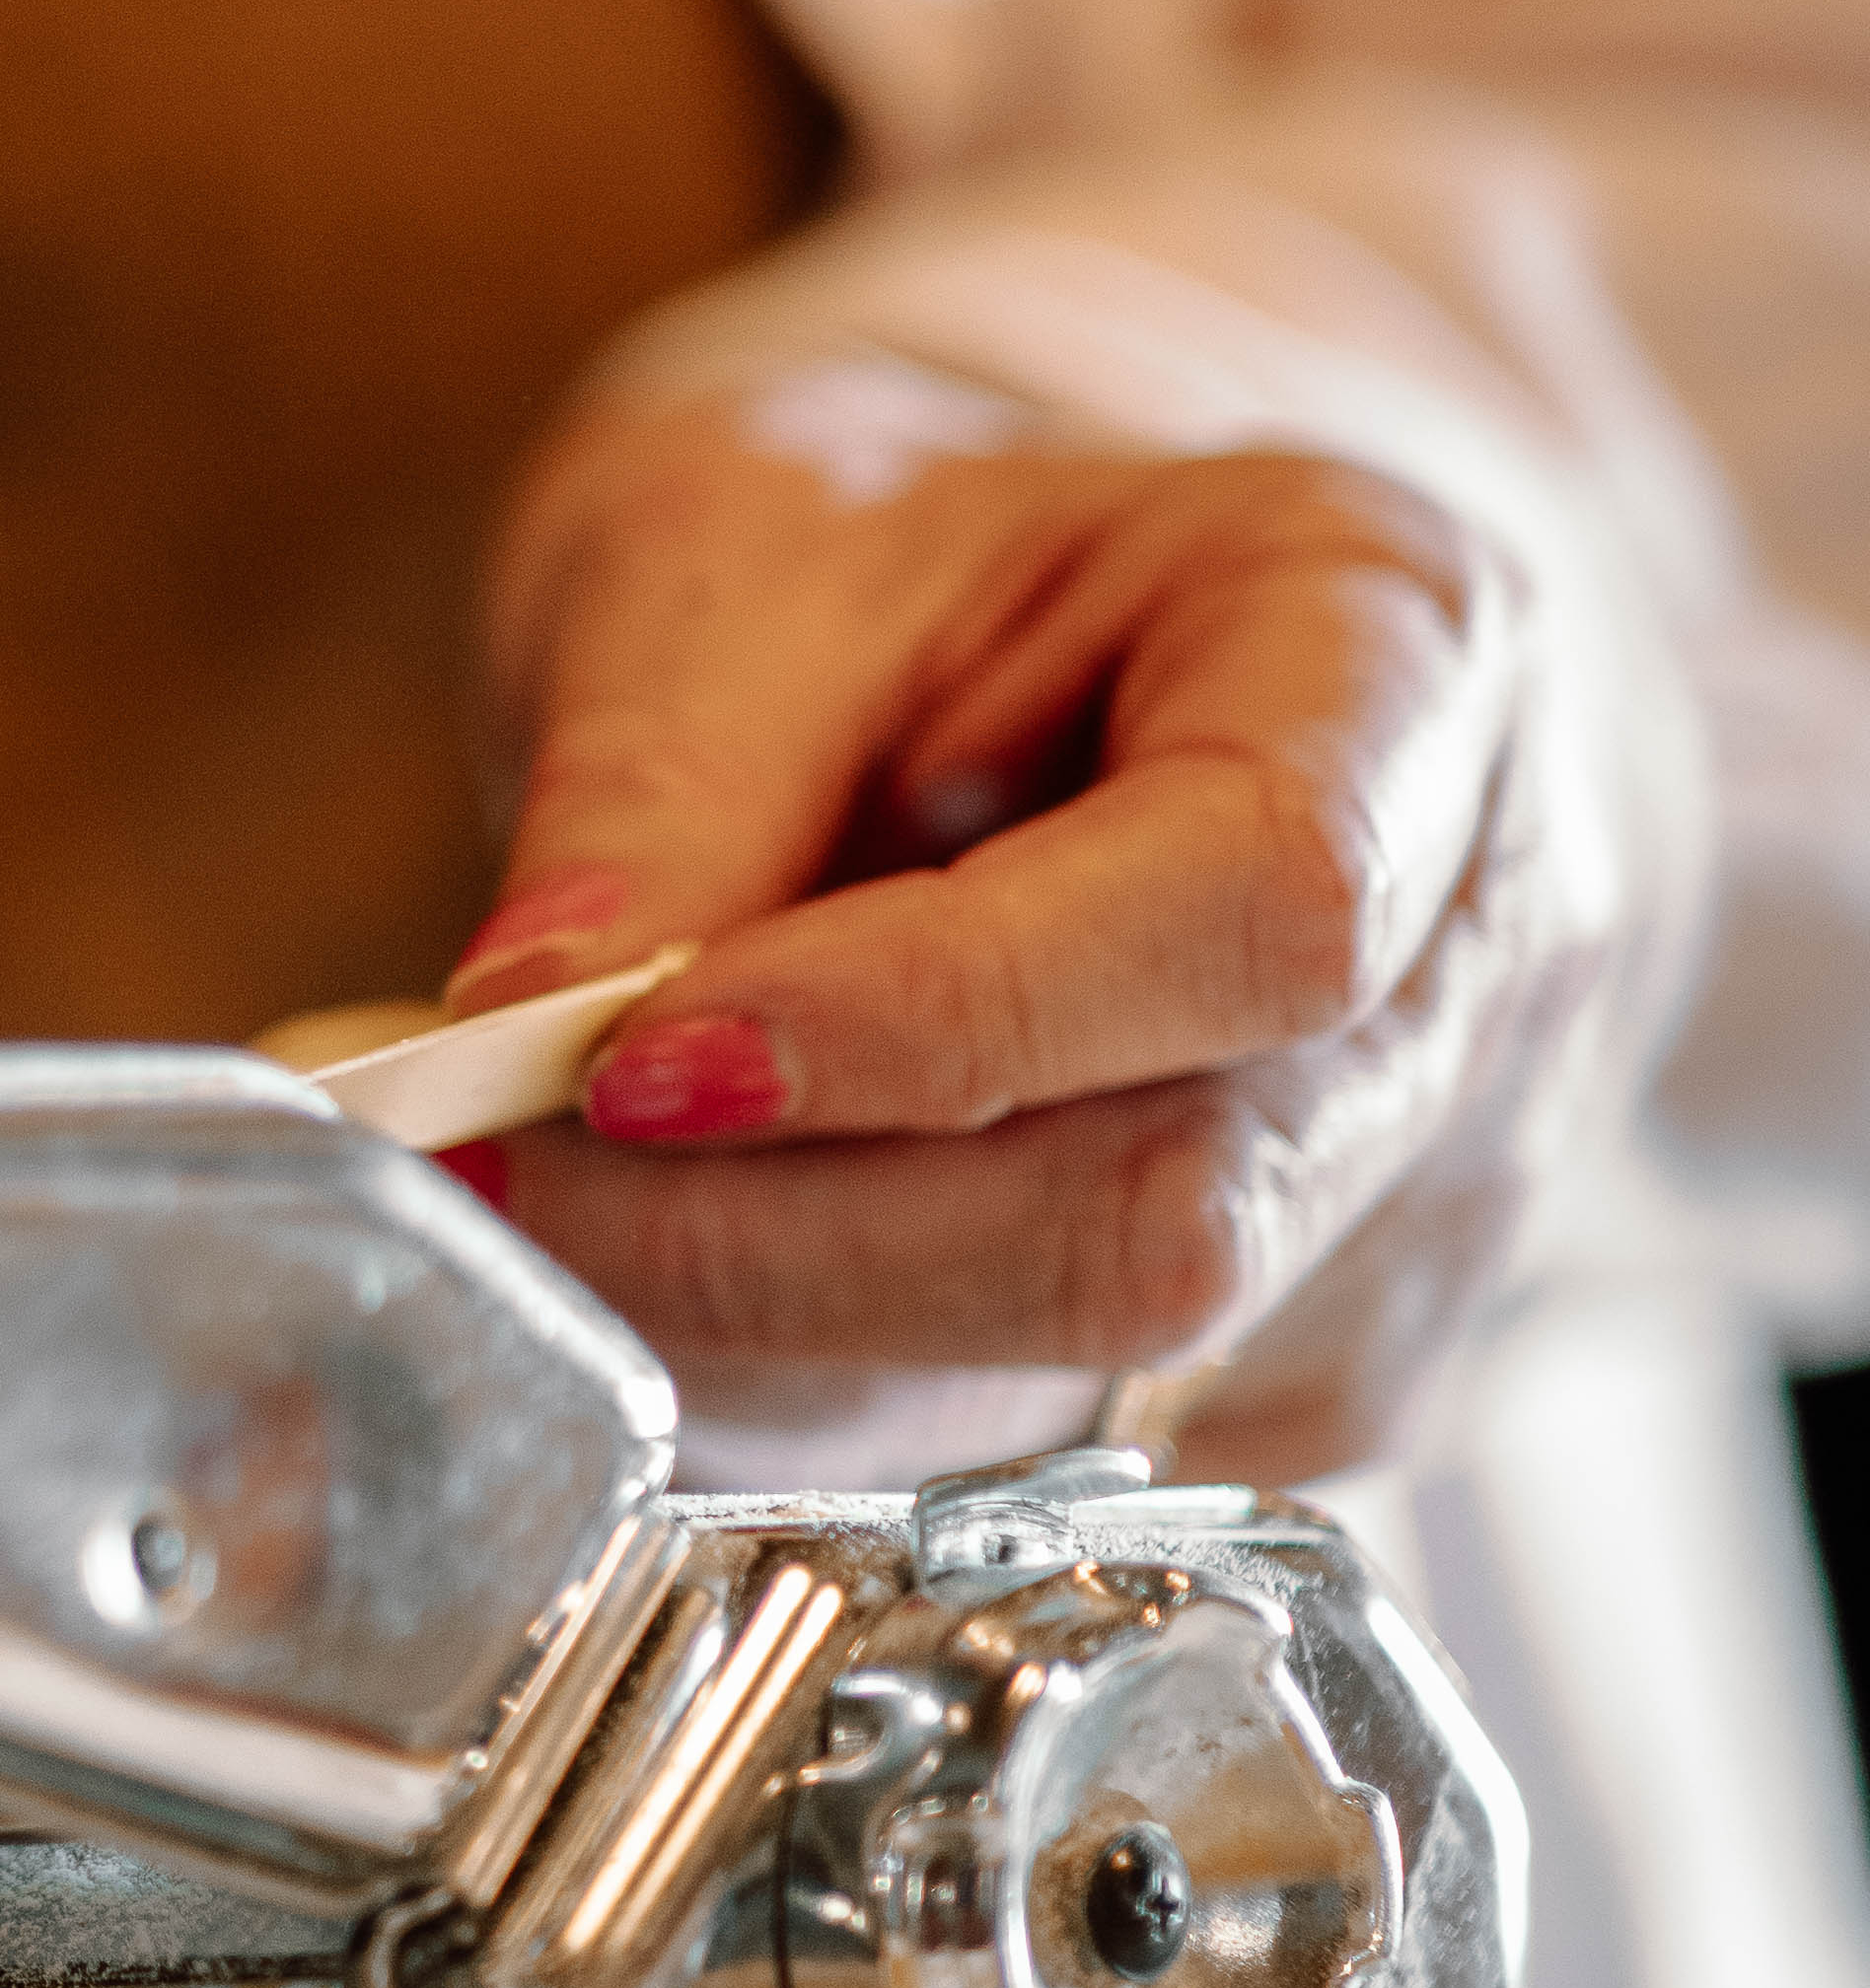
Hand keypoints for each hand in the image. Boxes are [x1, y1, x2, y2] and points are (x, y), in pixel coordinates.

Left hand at [446, 370, 1623, 1474]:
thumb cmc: (950, 560)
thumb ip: (659, 771)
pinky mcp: (1317, 1360)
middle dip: (786, 1232)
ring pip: (1096, 1373)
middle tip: (504, 1167)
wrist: (1099, 645)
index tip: (629, 1058)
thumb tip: (514, 1025)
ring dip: (768, 1329)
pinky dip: (816, 1386)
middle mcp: (1482, 947)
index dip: (933, 1023)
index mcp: (1412, 646)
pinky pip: (1054, 1446)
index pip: (1256, 908)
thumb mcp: (763, 541)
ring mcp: (1428, 1186)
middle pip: (1174, 1207)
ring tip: (554, 1198)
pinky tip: (693, 1250)